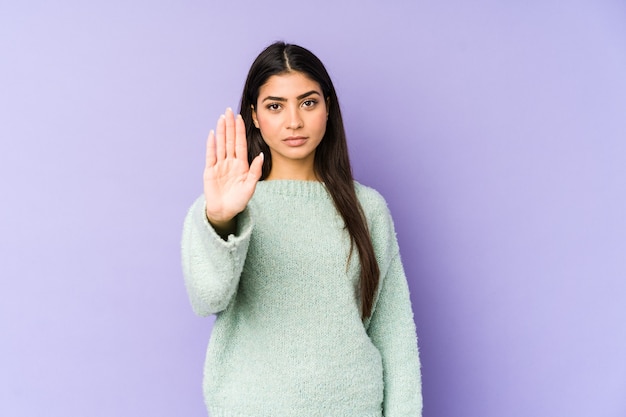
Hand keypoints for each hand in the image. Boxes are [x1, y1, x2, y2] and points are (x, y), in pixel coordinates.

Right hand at [203, 108, 263, 230]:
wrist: (224, 212)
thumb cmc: (239, 201)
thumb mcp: (250, 187)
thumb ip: (255, 172)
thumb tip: (260, 156)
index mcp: (242, 165)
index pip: (240, 144)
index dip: (240, 131)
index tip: (240, 118)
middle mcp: (230, 162)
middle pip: (230, 140)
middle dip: (229, 126)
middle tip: (228, 110)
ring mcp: (220, 165)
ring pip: (220, 145)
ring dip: (221, 131)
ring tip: (221, 118)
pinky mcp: (210, 171)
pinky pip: (210, 155)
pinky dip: (211, 145)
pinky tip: (212, 134)